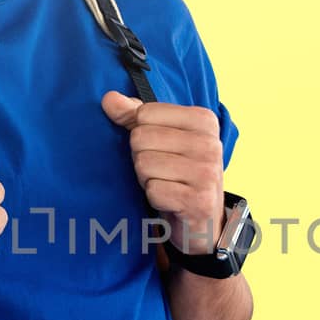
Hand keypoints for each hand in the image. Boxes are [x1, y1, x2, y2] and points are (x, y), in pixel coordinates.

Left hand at [100, 91, 224, 255]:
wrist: (202, 220)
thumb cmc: (177, 173)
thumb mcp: (160, 138)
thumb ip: (133, 115)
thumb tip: (109, 98)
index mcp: (203, 120)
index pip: (145, 113)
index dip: (142, 133)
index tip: (161, 148)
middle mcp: (210, 143)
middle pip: (141, 138)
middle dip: (142, 158)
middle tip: (161, 170)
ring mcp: (207, 172)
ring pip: (144, 164)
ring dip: (147, 179)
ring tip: (166, 183)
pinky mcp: (198, 201)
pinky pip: (153, 190)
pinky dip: (155, 197)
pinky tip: (170, 199)